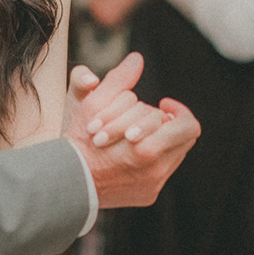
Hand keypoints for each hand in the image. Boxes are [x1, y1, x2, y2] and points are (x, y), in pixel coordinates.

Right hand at [65, 53, 201, 207]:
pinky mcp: (148, 195)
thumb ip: (118, 79)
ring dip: (160, 138)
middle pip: (181, 138)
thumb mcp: (93, 104)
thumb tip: (137, 59)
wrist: (66, 181)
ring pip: (174, 153)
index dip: (178, 111)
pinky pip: (164, 170)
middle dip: (165, 123)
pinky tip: (133, 149)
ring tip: (137, 131)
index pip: (186, 126)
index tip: (162, 103)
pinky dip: (153, 156)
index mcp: (146, 149)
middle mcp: (155, 172)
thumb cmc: (79, 140)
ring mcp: (153, 185)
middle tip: (149, 116)